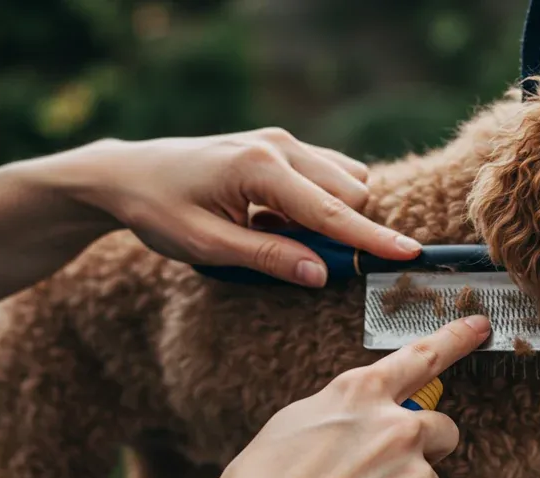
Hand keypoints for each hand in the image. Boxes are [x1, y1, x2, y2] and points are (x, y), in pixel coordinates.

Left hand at [43, 129, 421, 286]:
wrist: (129, 174)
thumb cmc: (160, 212)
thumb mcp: (208, 247)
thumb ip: (268, 258)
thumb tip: (321, 275)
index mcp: (261, 169)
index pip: (332, 213)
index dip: (372, 240)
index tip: (410, 255)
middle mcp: (280, 145)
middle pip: (351, 193)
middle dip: (343, 232)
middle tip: (294, 257)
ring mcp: (282, 140)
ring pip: (346, 180)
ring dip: (328, 216)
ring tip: (273, 232)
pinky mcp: (281, 143)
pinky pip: (328, 173)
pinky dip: (317, 202)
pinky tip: (274, 216)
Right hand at [144, 315, 490, 477]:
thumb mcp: (295, 424)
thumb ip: (343, 414)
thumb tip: (361, 423)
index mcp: (361, 394)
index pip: (423, 355)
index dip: (455, 338)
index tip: (480, 326)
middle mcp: (397, 428)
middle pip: (442, 429)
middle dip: (426, 447)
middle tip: (387, 473)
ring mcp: (413, 476)